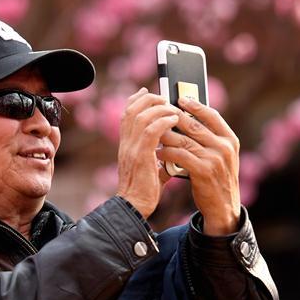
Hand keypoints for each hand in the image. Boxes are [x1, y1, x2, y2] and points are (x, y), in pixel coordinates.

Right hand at [116, 88, 180, 217]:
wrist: (134, 208)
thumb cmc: (144, 191)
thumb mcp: (149, 167)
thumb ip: (157, 155)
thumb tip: (172, 150)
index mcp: (126, 144)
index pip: (126, 114)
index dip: (135, 99)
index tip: (146, 91)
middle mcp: (125, 143)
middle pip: (132, 109)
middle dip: (148, 99)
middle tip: (164, 97)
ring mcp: (131, 149)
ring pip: (141, 116)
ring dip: (158, 108)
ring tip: (172, 108)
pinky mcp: (140, 156)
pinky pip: (150, 131)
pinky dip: (163, 121)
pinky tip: (174, 120)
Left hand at [157, 98, 240, 234]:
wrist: (223, 207)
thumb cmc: (217, 178)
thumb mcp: (221, 156)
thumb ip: (210, 138)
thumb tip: (188, 117)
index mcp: (230, 139)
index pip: (212, 115)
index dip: (195, 105)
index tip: (180, 99)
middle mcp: (225, 147)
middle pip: (195, 125)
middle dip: (174, 118)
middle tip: (159, 113)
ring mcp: (215, 159)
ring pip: (184, 140)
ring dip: (166, 135)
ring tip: (153, 132)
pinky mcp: (204, 171)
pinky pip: (180, 155)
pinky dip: (167, 152)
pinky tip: (158, 151)